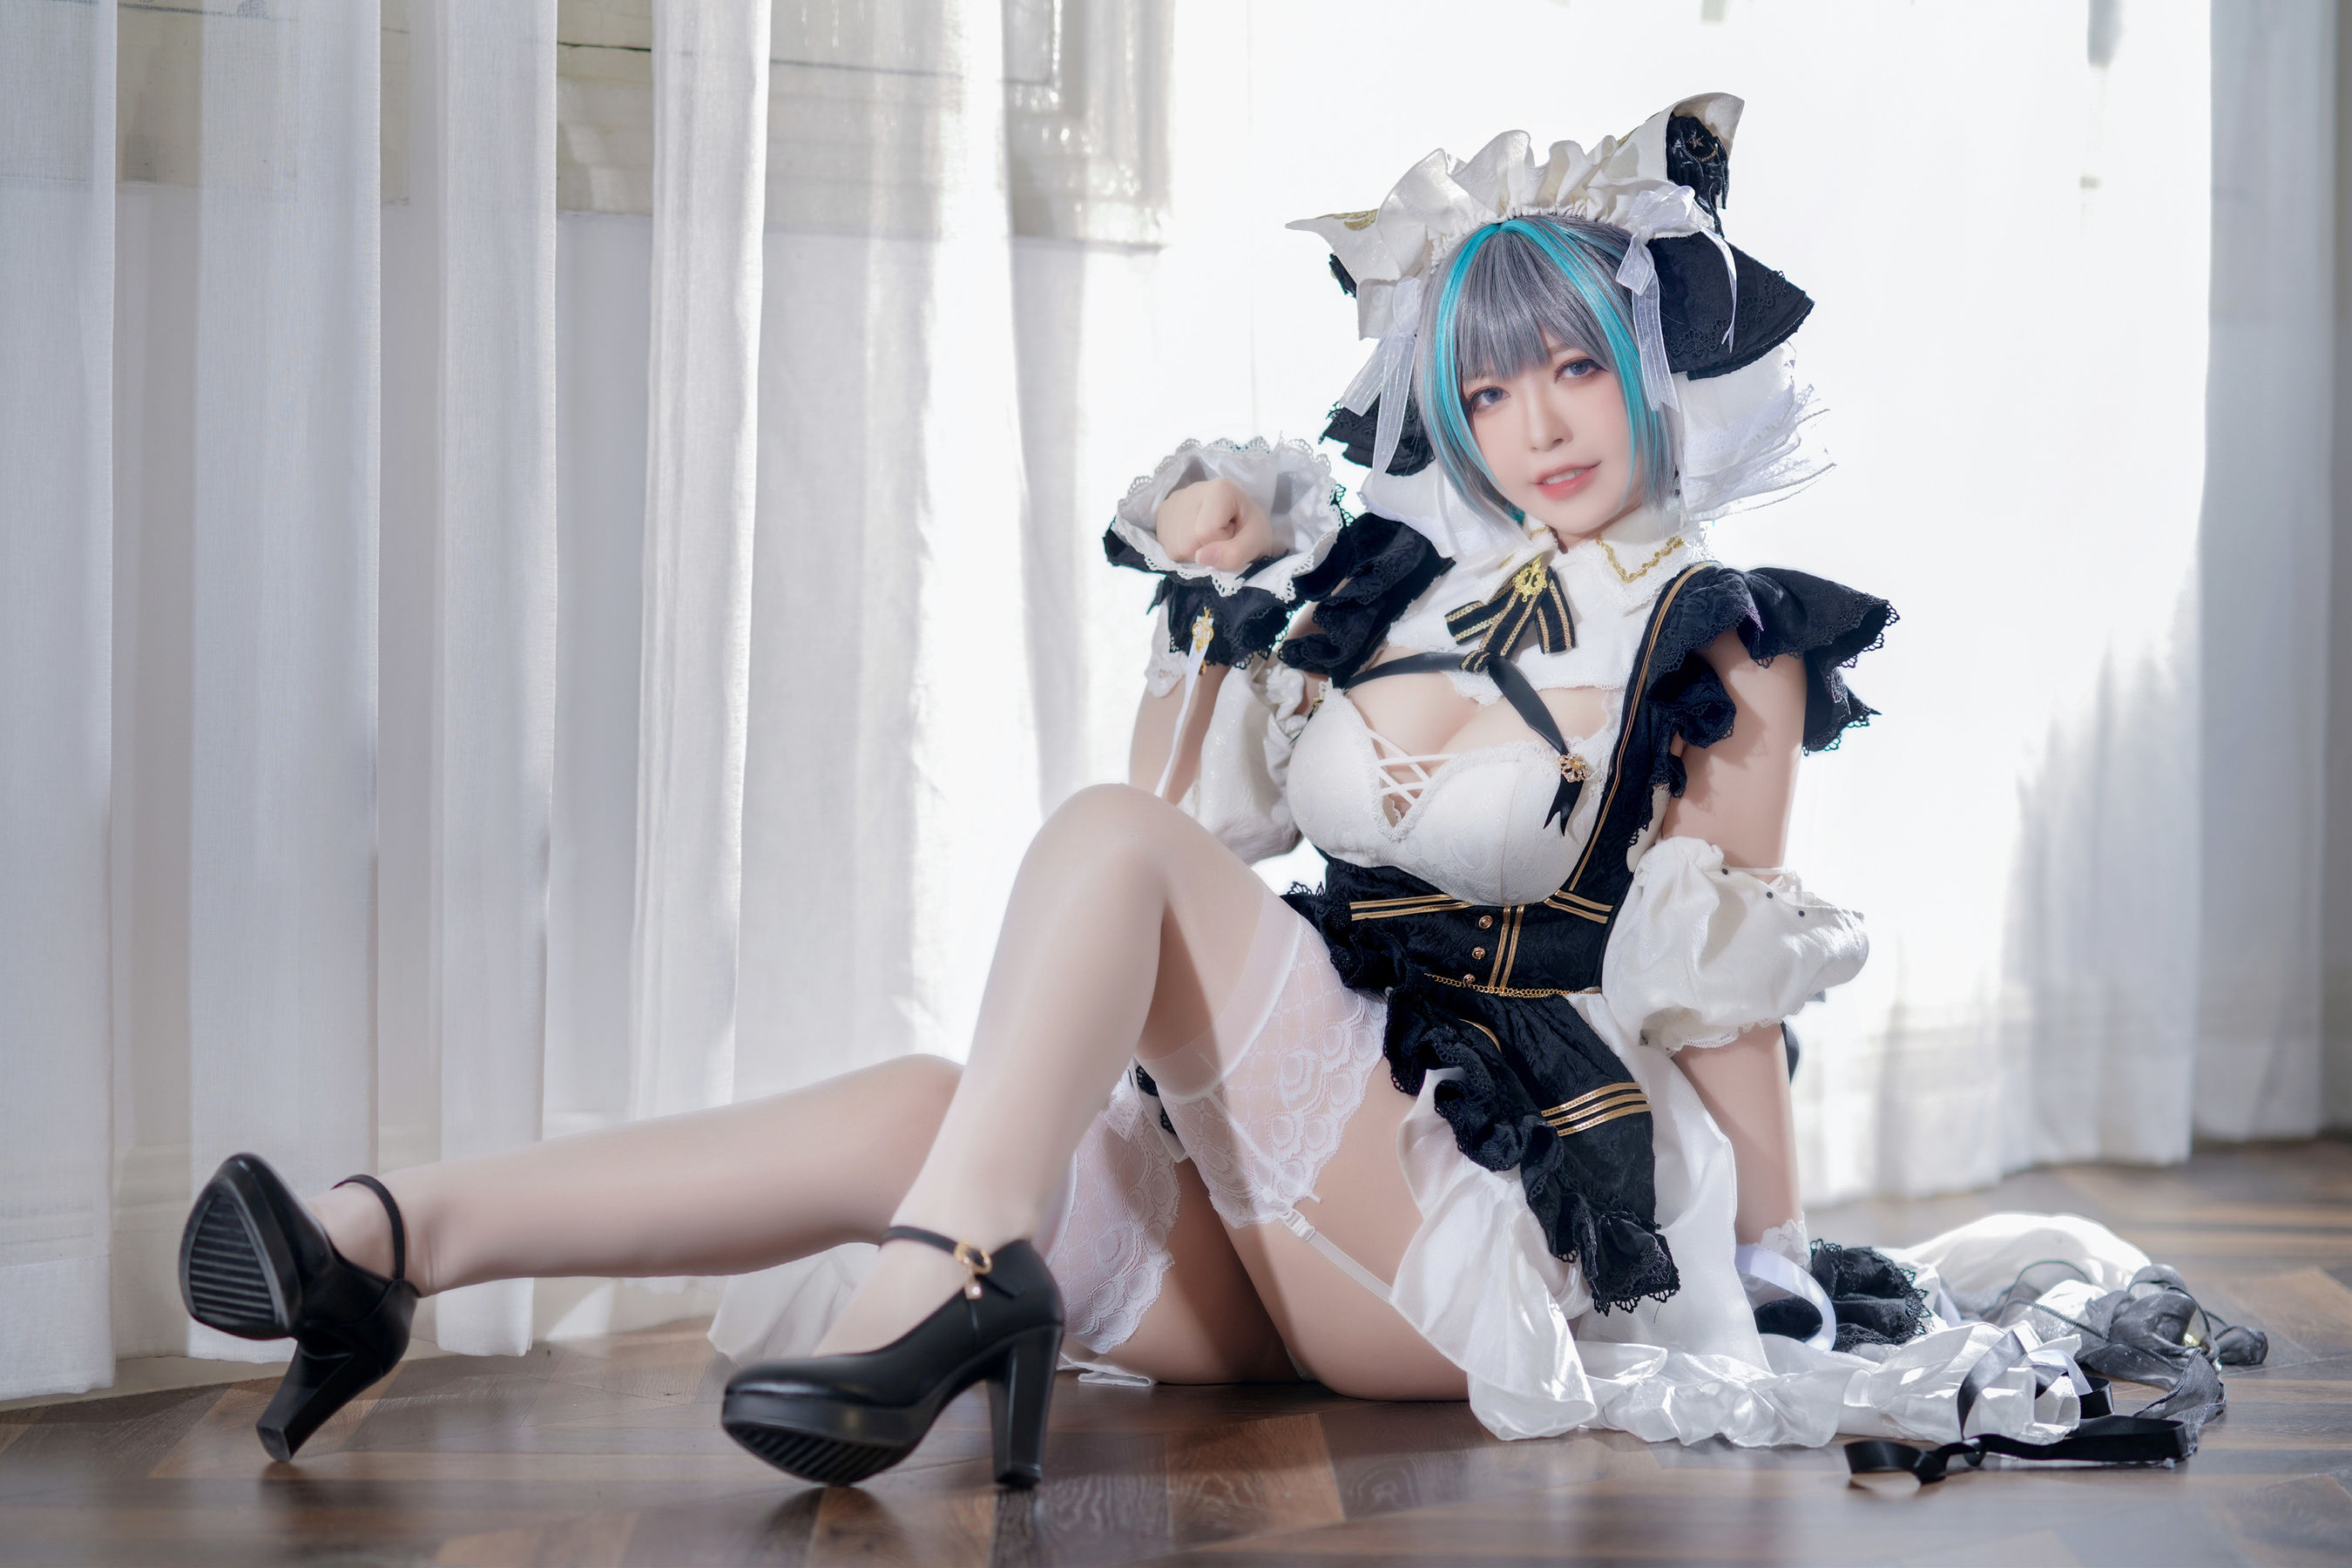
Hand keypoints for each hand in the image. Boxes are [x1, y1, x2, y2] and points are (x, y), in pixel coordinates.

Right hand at [1155, 478, 1275, 571]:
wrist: (1240, 523)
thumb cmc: (1251, 531)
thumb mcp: (1257, 543)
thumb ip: (1236, 553)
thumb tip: (1201, 557)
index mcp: (1220, 490)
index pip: (1206, 532)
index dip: (1222, 545)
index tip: (1233, 536)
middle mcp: (1191, 490)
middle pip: (1187, 542)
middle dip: (1206, 550)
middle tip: (1222, 539)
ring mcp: (1173, 502)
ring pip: (1174, 547)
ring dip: (1194, 553)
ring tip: (1210, 539)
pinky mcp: (1162, 513)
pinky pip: (1165, 546)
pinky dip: (1182, 552)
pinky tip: (1196, 539)